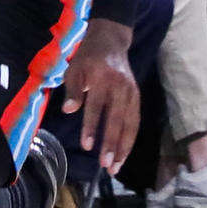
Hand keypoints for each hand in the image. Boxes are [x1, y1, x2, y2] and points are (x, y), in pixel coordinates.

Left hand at [58, 18, 139, 170]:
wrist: (111, 41)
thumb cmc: (87, 58)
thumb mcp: (74, 69)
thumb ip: (72, 90)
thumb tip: (69, 111)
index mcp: (101, 78)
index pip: (96, 107)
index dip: (91, 127)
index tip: (87, 146)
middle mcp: (120, 86)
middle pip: (117, 119)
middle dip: (112, 143)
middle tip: (107, 165)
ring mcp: (131, 92)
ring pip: (130, 123)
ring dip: (124, 146)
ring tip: (116, 166)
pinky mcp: (137, 96)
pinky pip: (135, 121)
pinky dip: (130, 138)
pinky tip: (124, 153)